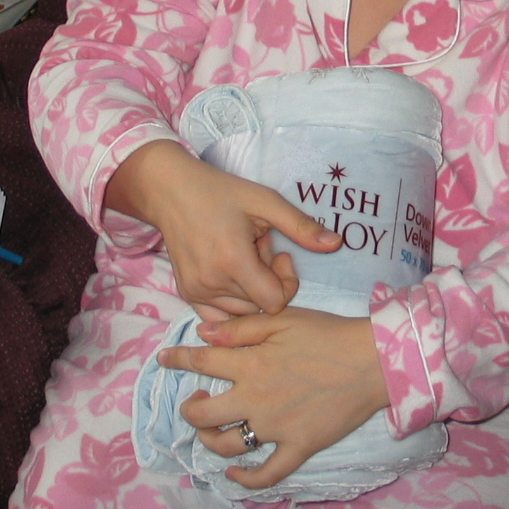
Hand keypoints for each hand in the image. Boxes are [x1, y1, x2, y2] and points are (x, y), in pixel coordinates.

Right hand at [104, 139, 339, 314]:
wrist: (171, 191)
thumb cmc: (221, 192)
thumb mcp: (265, 201)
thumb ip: (301, 226)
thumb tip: (337, 244)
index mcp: (233, 261)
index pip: (276, 302)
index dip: (286, 282)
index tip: (279, 254)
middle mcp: (212, 283)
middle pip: (260, 306)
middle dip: (267, 282)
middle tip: (257, 249)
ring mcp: (196, 291)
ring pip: (242, 313)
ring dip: (250, 291)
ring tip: (242, 257)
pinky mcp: (187, 294)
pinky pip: (220, 317)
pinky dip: (232, 302)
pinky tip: (231, 275)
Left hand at [157, 291, 390, 489]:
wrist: (372, 362)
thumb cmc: (328, 334)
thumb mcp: (282, 319)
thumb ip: (240, 328)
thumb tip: (202, 335)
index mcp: (249, 365)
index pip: (200, 363)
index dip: (177, 360)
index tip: (163, 360)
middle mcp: (254, 400)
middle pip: (202, 415)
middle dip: (189, 409)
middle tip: (194, 402)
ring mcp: (275, 429)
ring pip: (226, 446)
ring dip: (209, 440)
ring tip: (210, 430)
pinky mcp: (297, 448)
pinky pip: (266, 474)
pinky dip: (245, 478)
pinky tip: (233, 472)